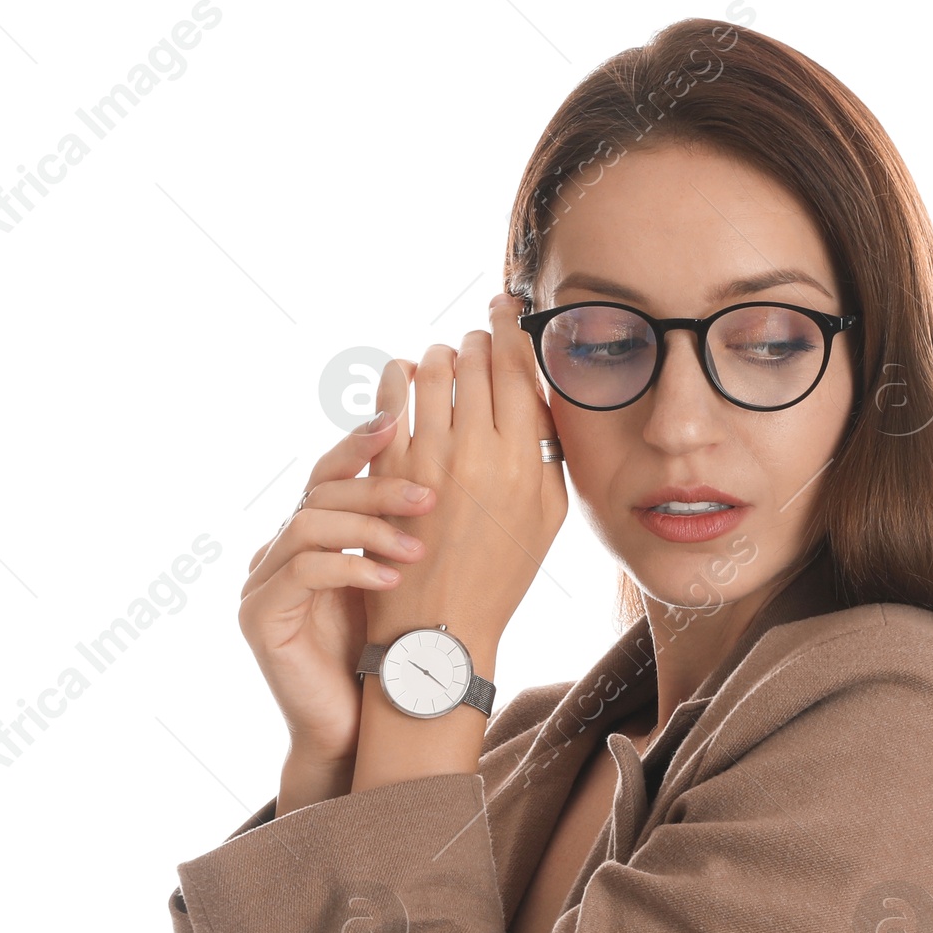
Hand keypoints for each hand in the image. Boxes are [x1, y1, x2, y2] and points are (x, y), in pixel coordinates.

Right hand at [239, 401, 437, 766]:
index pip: (331, 472)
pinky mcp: (259, 617)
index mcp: (311, 534)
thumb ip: (409, 528)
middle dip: (377, 488)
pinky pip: (302, 572)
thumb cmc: (390, 654)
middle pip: (320, 492)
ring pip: (308, 524)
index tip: (400, 419)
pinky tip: (392, 579)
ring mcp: (261, 582)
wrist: (360, 727)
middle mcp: (277, 550)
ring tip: (419, 548)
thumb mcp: (405, 578)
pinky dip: (351, 568)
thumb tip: (461, 468)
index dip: (360, 441)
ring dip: (369, 529)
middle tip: (430, 495)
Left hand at [364, 293, 567, 654]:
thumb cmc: (500, 572)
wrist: (440, 626)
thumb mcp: (547, 514)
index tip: (504, 306)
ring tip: (441, 365)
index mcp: (524, 462)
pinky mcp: (385, 469)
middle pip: (474, 359)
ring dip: (437, 357)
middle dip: (475, 342)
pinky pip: (388, 397)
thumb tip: (536, 387)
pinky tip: (405, 382)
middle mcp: (476, 453)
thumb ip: (547, 448)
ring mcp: (426, 459)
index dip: (509, 326)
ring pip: (430, 369)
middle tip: (475, 346)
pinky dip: (397, 378)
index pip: (517, 367)